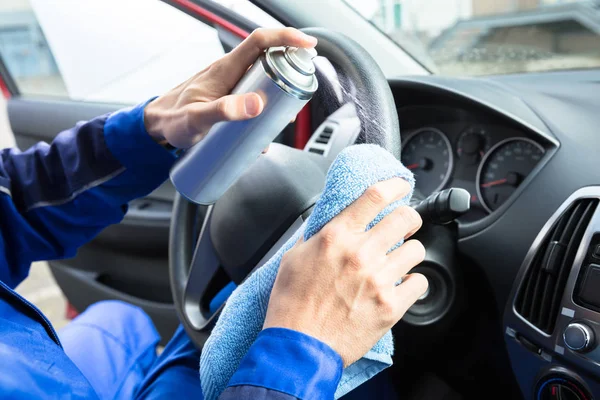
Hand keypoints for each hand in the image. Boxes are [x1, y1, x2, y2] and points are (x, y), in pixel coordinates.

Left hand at [144, 28, 316, 148]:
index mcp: (225, 69)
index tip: (308, 45)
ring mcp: (231, 86)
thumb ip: (225, 111)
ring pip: (264, 80)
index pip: (260, 41)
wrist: (157, 128)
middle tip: (300, 90)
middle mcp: (230, 73)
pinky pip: (255, 97)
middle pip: (268, 59)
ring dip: (280, 95)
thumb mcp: (198, 119)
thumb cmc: (172, 120)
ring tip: (283, 117)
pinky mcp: (231, 99)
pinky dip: (266, 111)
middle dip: (290, 70)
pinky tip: (264, 133)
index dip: (287, 38)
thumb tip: (257, 104)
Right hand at [263, 178, 427, 366]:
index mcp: (336, 237)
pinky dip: (412, 283)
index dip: (394, 186)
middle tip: (404, 225)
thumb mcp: (294, 258)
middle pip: (405, 217)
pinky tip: (398, 287)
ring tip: (396, 263)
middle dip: (408, 218)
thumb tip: (332, 225)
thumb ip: (317, 237)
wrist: (299, 346)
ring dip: (408, 253)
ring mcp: (379, 279)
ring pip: (416, 250)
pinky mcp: (391, 306)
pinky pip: (419, 282)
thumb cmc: (292, 304)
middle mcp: (361, 253)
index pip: (375, 196)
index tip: (400, 187)